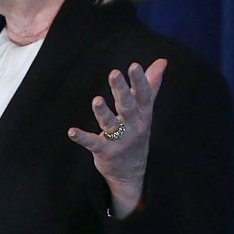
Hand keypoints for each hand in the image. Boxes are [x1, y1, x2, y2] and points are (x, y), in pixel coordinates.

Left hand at [68, 58, 167, 217]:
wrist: (132, 171)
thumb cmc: (136, 132)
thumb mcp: (145, 110)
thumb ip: (151, 86)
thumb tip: (162, 62)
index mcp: (143, 114)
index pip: (143, 95)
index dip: (139, 81)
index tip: (134, 66)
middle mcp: (133, 126)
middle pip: (127, 106)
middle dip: (121, 90)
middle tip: (114, 73)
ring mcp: (120, 140)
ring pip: (111, 124)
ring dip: (103, 112)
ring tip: (97, 100)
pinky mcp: (105, 151)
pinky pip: (93, 143)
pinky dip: (82, 137)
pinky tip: (72, 131)